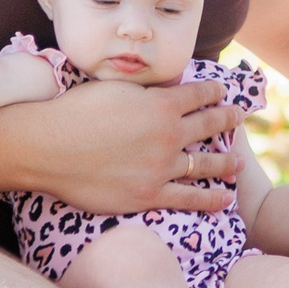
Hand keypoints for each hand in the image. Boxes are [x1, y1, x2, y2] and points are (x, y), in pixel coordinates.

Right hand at [28, 79, 243, 214]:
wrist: (49, 147)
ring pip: (205, 164)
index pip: (199, 95)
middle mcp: (169, 135)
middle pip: (209, 125)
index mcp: (162, 104)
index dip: (214, 92)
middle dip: (227, 120)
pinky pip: (189, 199)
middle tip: (239, 118)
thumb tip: (162, 88)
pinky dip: (210, 199)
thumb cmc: (75, 111)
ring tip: (240, 162)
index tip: (222, 92)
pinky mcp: (149, 195)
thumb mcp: (116, 87)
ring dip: (226, 161)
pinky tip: (225, 199)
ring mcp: (161, 167)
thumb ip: (146, 91)